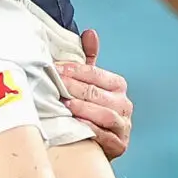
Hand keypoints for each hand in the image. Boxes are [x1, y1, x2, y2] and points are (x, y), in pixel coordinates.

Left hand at [59, 29, 133, 160]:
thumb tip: (90, 33)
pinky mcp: (119, 145)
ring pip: (104, 114)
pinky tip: (75, 124)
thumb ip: (88, 61)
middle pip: (97, 93)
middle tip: (54, 84)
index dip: (75, 70)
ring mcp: (123, 125)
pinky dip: (90, 129)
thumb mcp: (89, 84)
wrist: (97, 144)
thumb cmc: (89, 109)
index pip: (95, 73)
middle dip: (73, 87)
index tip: (55, 68)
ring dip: (83, 108)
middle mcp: (124, 104)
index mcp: (117, 85)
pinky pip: (105, 136)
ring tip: (64, 104)